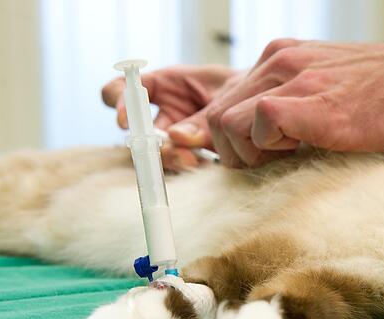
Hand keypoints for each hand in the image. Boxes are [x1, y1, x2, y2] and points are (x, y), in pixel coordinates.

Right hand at [102, 65, 234, 170]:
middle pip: (136, 131)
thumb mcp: (225, 93)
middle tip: (166, 150)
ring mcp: (173, 138)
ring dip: (168, 159)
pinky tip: (202, 166)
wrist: (265, 105)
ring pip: (155, 153)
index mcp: (162, 85)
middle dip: (146, 142)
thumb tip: (176, 138)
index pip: (122, 89)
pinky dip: (186, 168)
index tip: (125, 121)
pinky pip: (178, 167)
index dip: (118, 101)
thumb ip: (203, 116)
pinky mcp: (188, 157)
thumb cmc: (242, 88)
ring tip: (192, 160)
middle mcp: (162, 113)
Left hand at [205, 38, 383, 167]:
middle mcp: (277, 61)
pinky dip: (269, 148)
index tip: (251, 161)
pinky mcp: (309, 100)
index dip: (228, 141)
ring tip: (288, 157)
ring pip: (224, 122)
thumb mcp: (325, 89)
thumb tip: (257, 142)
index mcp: (278, 59)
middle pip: (214, 116)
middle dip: (233, 152)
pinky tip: (302, 150)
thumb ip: (288, 105)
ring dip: (248, 153)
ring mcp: (292, 76)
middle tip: (271, 164)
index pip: (223, 102)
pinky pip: (258, 123)